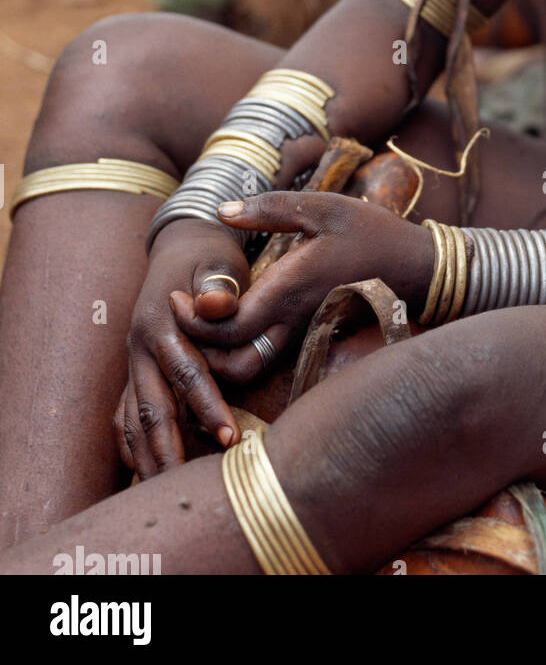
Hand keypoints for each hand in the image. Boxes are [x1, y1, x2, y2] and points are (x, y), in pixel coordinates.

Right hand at [113, 221, 250, 478]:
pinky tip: (141, 471)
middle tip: (190, 484)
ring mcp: (134, 361)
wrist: (180, 244)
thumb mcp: (218, 260)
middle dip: (170, 448)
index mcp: (161, 322)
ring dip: (147, 455)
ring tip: (164, 491)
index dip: (207, 406)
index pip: (185, 372)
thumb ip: (219, 285)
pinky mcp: (136, 369)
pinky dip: (131, 444)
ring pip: (133, 418)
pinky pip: (125, 415)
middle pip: (152, 407)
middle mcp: (140, 346)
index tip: (230, 438)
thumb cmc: (209, 255)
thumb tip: (217, 305)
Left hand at [169, 190, 433, 382]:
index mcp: (291, 290)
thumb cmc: (370, 232)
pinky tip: (232, 323)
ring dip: (220, 357)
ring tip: (204, 323)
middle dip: (200, 352)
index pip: (228, 327)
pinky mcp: (312, 338)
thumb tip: (222, 210)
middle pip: (233, 366)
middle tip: (183, 318)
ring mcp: (305, 336)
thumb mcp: (323, 207)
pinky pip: (268, 360)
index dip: (193, 321)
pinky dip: (242, 352)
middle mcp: (294, 323)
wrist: (417, 268)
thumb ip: (270, 209)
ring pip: (251, 370)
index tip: (176, 297)